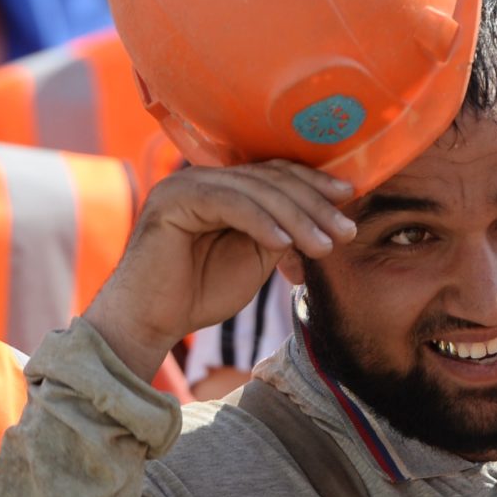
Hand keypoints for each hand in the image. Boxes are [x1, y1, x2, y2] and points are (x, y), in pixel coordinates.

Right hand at [85, 163, 352, 379]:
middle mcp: (201, 177)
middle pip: (269, 177)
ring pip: (254, 189)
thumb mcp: (253, 258)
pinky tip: (285, 244)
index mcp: (221, 185)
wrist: (148, 323)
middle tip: (345, 230)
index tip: (349, 201)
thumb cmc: (198, 295)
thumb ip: (280, 231)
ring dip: (296, 217)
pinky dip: (261, 223)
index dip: (313, 184)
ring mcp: (184, 185)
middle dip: (313, 203)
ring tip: (324, 246)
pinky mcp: (172, 201)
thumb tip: (321, 215)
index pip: (274, 173)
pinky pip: (228, 204)